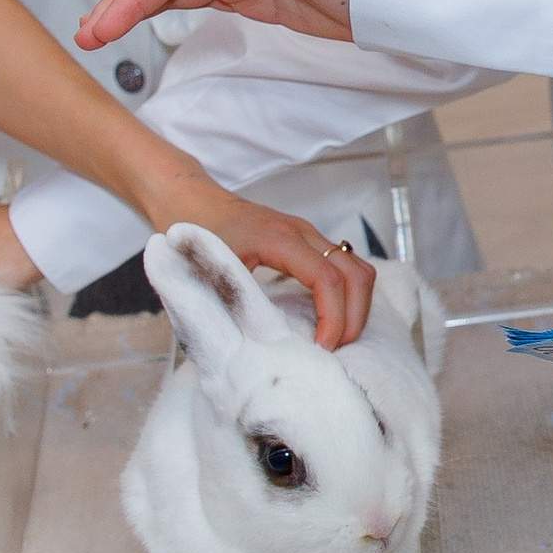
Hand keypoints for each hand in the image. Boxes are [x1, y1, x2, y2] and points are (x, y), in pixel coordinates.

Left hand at [202, 194, 375, 349]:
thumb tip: (258, 346)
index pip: (327, 279)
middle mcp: (303, 232)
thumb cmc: (198, 235)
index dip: (333, 318)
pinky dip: (349, 296)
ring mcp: (310, 235)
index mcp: (279, 239)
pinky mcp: (311, 243)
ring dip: (357, 306)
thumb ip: (236, 303)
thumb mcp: (211, 273)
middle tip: (336, 349)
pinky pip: (347, 268)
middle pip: (355, 274)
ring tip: (337, 337)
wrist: (195, 204)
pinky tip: (331, 319)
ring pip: (358, 269)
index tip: (322, 347)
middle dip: (354, 317)